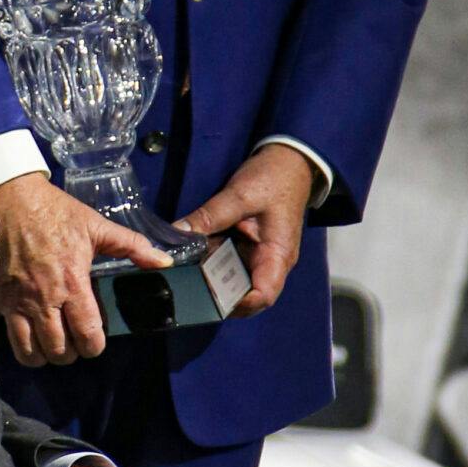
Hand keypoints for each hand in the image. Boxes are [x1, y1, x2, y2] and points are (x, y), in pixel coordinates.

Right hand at [0, 173, 170, 365]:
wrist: (12, 196)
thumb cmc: (56, 212)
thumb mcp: (97, 226)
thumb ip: (132, 247)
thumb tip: (164, 262)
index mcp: (72, 283)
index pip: (87, 335)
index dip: (94, 347)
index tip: (94, 342)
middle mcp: (43, 299)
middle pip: (58, 350)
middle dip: (69, 354)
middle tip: (72, 344)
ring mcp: (15, 301)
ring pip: (28, 351)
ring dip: (42, 355)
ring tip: (49, 345)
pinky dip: (10, 345)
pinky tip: (21, 339)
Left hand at [176, 143, 314, 317]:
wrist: (289, 161)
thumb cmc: (274, 178)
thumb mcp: (239, 195)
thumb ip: (209, 216)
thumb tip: (178, 233)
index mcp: (278, 255)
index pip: (263, 296)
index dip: (238, 305)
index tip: (209, 297)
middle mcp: (271, 263)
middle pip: (246, 295)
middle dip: (218, 294)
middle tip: (189, 286)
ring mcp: (260, 256)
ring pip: (235, 280)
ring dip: (213, 278)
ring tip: (188, 272)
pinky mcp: (250, 247)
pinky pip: (230, 263)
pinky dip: (213, 262)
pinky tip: (195, 256)